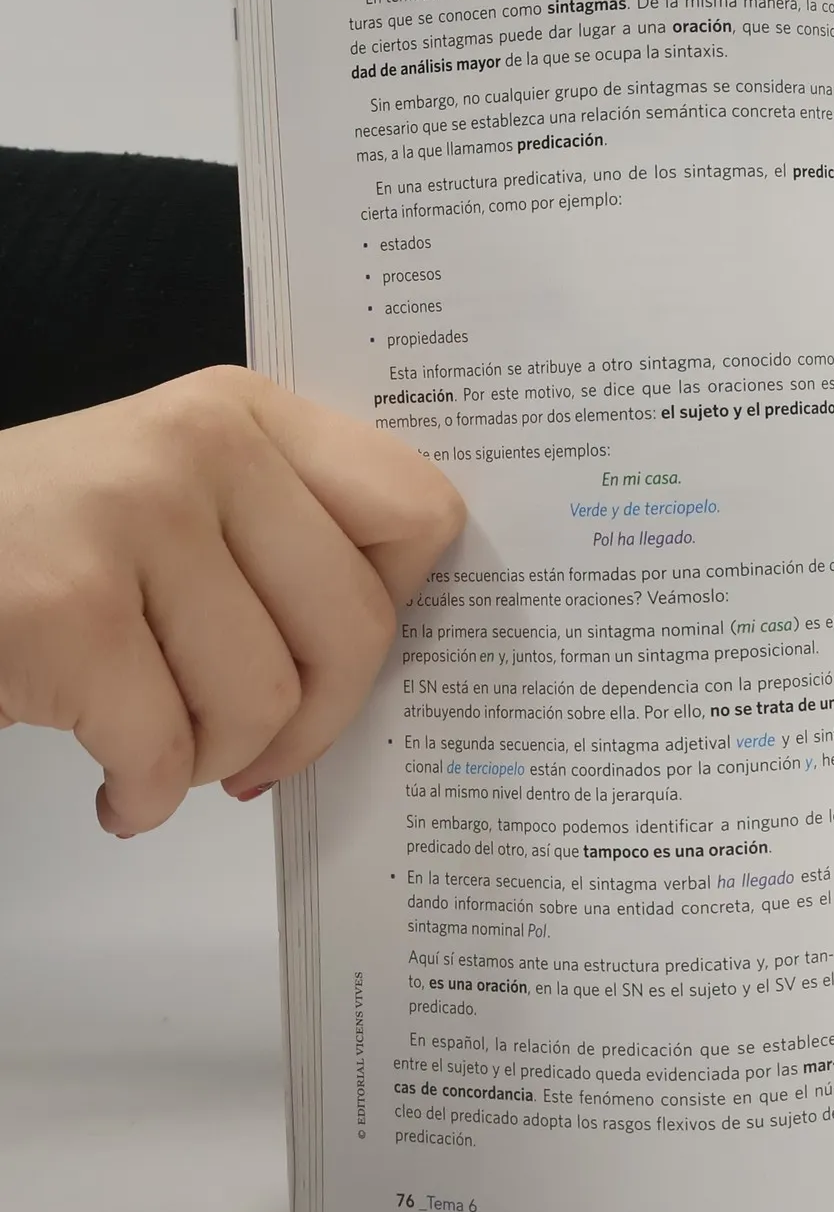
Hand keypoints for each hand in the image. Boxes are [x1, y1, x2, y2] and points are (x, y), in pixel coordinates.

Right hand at [0, 367, 464, 834]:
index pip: (418, 512)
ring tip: (163, 755)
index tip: (339, 655)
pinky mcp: (64, 606)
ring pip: (266, 699)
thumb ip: (283, 534)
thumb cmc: (34, 548)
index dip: (397, 608)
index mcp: (249, 415)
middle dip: (313, 723)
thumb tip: (390, 640)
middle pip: (357, 627)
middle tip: (258, 754)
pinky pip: (165, 747)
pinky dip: (143, 797)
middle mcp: (203, 446)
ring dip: (214, 762)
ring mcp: (132, 517)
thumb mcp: (174, 495)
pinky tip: (115, 790)